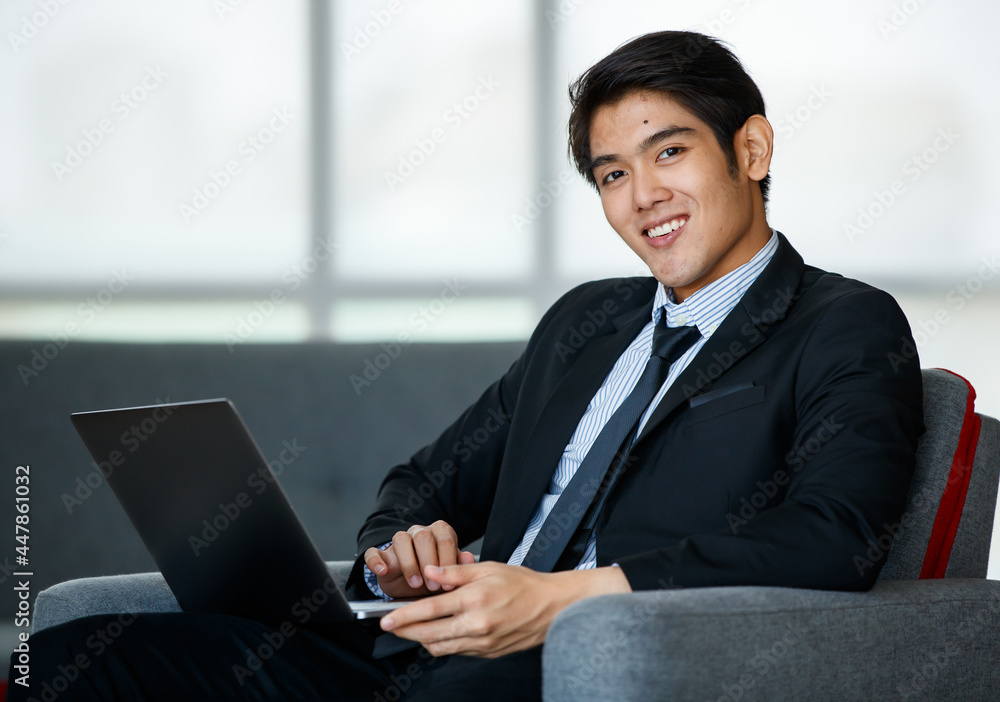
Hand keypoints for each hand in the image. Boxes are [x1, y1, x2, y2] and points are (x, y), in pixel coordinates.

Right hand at [364, 520, 475, 598]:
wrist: (410, 589)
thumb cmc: (433, 578)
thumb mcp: (449, 575)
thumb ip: (459, 565)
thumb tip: (469, 559)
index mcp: (439, 534)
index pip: (445, 539)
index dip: (447, 561)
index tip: (448, 583)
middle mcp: (419, 533)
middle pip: (423, 537)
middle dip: (429, 562)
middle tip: (433, 586)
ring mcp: (399, 542)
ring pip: (401, 539)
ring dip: (409, 563)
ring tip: (415, 583)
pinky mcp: (380, 554)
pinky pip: (374, 552)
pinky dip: (377, 561)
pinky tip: (383, 571)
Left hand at [379, 561, 630, 657]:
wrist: (553, 607)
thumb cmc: (523, 583)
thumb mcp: (488, 568)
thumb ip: (455, 572)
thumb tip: (429, 572)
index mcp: (475, 600)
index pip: (430, 610)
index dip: (404, 616)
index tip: (386, 619)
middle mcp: (477, 625)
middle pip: (429, 634)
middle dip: (406, 631)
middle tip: (390, 626)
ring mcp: (483, 643)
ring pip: (441, 648)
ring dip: (423, 640)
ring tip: (413, 628)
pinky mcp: (488, 653)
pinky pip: (457, 652)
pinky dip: (444, 644)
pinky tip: (440, 632)